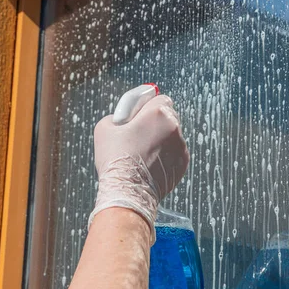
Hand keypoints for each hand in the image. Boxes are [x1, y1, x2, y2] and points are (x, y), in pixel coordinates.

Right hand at [89, 95, 189, 241]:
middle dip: (155, 122)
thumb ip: (117, 115)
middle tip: (139, 134)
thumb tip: (124, 118)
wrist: (128, 191)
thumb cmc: (115, 159)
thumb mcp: (105, 128)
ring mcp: (181, 146)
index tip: (140, 114)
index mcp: (157, 113)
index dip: (148, 106)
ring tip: (142, 153)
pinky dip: (166, 155)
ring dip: (161, 139)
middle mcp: (174, 127)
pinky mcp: (183, 163)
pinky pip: (175, 152)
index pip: (159, 98)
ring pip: (172, 135)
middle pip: (168, 116)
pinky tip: (150, 163)